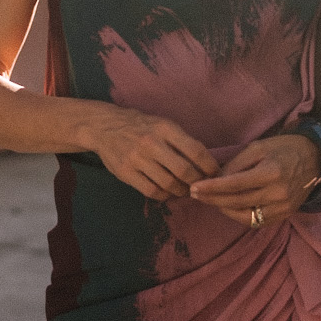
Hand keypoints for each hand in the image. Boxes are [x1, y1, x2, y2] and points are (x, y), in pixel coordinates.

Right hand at [88, 109, 218, 200]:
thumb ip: (182, 141)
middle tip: (200, 186)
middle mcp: (152, 143)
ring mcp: (137, 159)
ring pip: (169, 185)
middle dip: (197, 182)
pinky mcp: (126, 173)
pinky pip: (152, 192)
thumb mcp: (163, 124)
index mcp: (165, 128)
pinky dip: (164, 196)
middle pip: (184, 171)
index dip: (210, 166)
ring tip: (184, 190)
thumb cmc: (141, 126)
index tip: (215, 174)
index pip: (196, 151)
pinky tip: (167, 192)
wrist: (105, 127)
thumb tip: (207, 163)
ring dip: (181, 191)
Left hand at [187, 133, 320, 227]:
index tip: (194, 187)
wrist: (317, 160)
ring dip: (224, 209)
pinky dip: (240, 215)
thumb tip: (216, 179)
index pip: (233, 185)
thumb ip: (236, 164)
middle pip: (236, 202)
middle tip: (195, 194)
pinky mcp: (284, 215)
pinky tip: (229, 207)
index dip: (211, 188)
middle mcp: (277, 194)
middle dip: (212, 199)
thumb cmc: (285, 149)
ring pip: (245, 216)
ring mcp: (282, 208)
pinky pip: (256, 221)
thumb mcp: (259, 148)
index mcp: (271, 173)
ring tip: (210, 200)